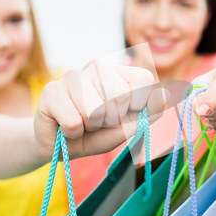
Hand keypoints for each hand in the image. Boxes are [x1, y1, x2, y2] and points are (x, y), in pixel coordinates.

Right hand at [34, 61, 167, 159]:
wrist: (60, 147)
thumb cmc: (95, 134)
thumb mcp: (126, 128)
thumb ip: (146, 114)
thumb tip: (164, 96)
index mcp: (118, 73)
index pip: (143, 77)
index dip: (139, 102)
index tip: (127, 113)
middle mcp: (96, 68)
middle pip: (120, 94)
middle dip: (112, 119)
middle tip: (99, 121)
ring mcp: (72, 76)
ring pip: (96, 110)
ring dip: (91, 126)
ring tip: (83, 123)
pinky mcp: (51, 91)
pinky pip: (74, 121)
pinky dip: (73, 133)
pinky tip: (66, 126)